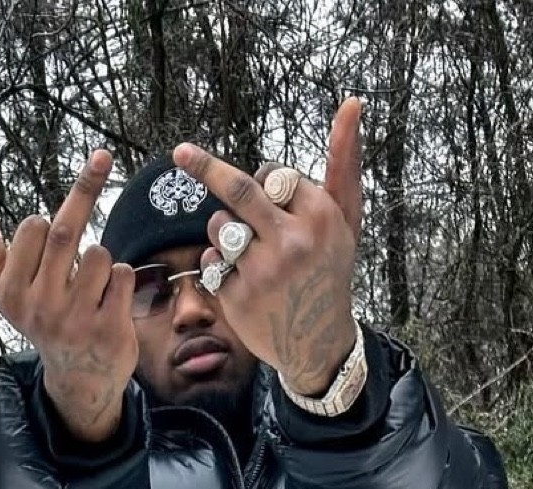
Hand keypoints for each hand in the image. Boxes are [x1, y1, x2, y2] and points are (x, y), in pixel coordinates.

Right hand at [0, 152, 138, 440]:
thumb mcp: (9, 294)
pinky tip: (111, 298)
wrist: (79, 379)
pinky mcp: (110, 329)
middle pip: (66, 232)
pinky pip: (123, 274)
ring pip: (100, 253)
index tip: (51, 227)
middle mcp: (42, 307)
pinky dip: (122, 276)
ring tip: (94, 281)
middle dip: (84, 197)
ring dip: (102, 255)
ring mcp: (77, 320)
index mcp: (13, 293)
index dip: (47, 221)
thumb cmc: (43, 322)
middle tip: (100, 160)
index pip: (34, 228)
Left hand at [171, 98, 363, 395]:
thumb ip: (344, 161)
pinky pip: (211, 262)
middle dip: (205, 168)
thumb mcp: (346, 218)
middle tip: (180, 152)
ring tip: (249, 254)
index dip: (266, 183)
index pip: (273, 175)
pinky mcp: (238, 297)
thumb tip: (352, 102)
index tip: (271, 197)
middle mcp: (291, 241)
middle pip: (237, 190)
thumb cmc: (331, 270)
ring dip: (224, 231)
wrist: (319, 343)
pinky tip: (242, 283)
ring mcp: (262, 271)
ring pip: (220, 226)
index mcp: (319, 216)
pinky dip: (220, 266)